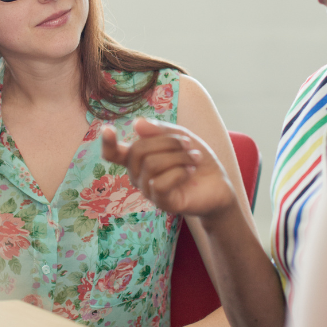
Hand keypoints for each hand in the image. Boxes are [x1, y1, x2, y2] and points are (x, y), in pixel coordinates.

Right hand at [101, 118, 237, 219]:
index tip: (107, 129)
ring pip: (152, 164)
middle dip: (167, 141)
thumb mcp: (180, 137)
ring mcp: (149, 190)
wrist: (218, 183)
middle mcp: (138, 175)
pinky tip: (191, 171)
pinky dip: (180, 171)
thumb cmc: (196, 159)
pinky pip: (161, 183)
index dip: (107, 142)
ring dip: (179, 156)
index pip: (113, 153)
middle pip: (138, 150)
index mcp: (139, 157)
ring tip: (195, 157)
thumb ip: (159, 131)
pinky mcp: (162, 202)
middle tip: (188, 144)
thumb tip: (136, 124)